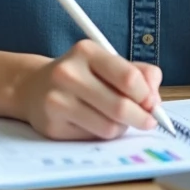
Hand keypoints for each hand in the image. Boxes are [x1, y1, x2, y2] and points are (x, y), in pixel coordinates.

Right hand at [15, 40, 163, 139]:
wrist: (34, 87)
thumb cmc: (82, 75)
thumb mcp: (108, 63)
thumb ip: (139, 73)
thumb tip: (155, 98)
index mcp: (86, 51)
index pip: (128, 77)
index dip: (147, 95)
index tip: (153, 103)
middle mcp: (68, 73)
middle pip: (120, 106)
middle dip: (141, 117)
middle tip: (148, 121)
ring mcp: (57, 100)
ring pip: (109, 127)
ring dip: (121, 127)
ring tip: (116, 119)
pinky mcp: (52, 126)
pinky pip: (92, 137)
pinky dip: (102, 134)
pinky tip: (94, 122)